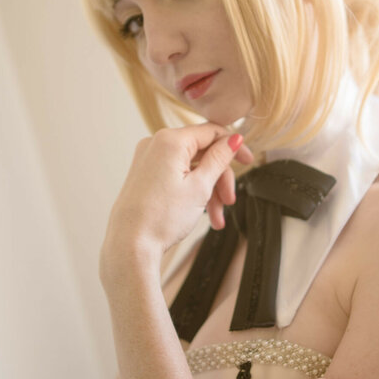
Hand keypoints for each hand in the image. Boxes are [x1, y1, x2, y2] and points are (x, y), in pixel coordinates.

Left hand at [100, 124, 252, 292]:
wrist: (129, 246)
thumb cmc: (161, 218)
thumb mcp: (200, 186)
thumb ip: (219, 159)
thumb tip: (234, 138)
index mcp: (170, 140)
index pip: (211, 132)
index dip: (234, 146)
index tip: (249, 161)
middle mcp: (155, 144)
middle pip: (202, 153)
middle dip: (219, 179)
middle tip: (229, 201)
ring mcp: (148, 160)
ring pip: (190, 167)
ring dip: (208, 190)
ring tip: (216, 218)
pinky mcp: (145, 175)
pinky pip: (176, 175)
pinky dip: (192, 191)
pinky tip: (202, 214)